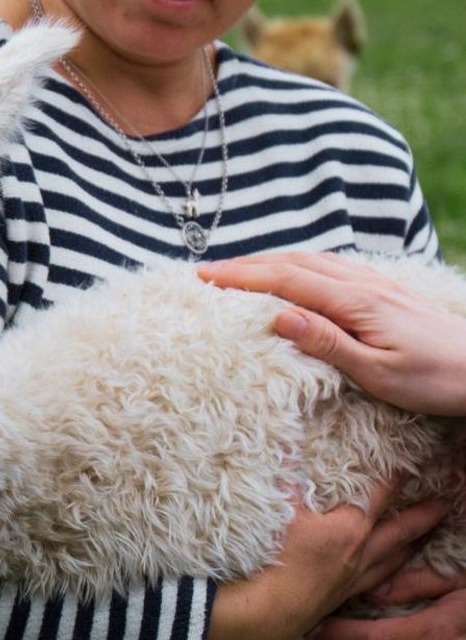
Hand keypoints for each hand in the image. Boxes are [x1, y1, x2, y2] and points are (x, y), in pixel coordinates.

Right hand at [198, 252, 465, 415]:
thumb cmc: (437, 380)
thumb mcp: (380, 374)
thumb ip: (328, 343)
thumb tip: (278, 317)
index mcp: (356, 303)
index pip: (287, 281)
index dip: (242, 277)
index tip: (203, 276)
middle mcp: (364, 284)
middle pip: (295, 262)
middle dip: (247, 264)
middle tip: (208, 271)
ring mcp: (378, 283)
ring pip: (314, 260)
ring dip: (271, 260)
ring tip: (241, 269)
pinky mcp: (388, 290)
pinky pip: (333, 265)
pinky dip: (300, 264)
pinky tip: (296, 272)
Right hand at [204, 476, 444, 639]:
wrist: (273, 610)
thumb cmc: (279, 558)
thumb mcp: (282, 511)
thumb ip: (288, 478)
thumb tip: (288, 448)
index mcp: (349, 527)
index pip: (378, 498)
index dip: (393, 481)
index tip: (408, 469)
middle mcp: (361, 551)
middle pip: (399, 530)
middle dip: (422, 516)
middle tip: (444, 505)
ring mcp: (356, 576)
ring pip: (394, 558)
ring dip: (412, 545)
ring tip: (426, 536)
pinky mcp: (345, 596)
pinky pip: (379, 580)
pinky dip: (391, 572)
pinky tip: (390, 572)